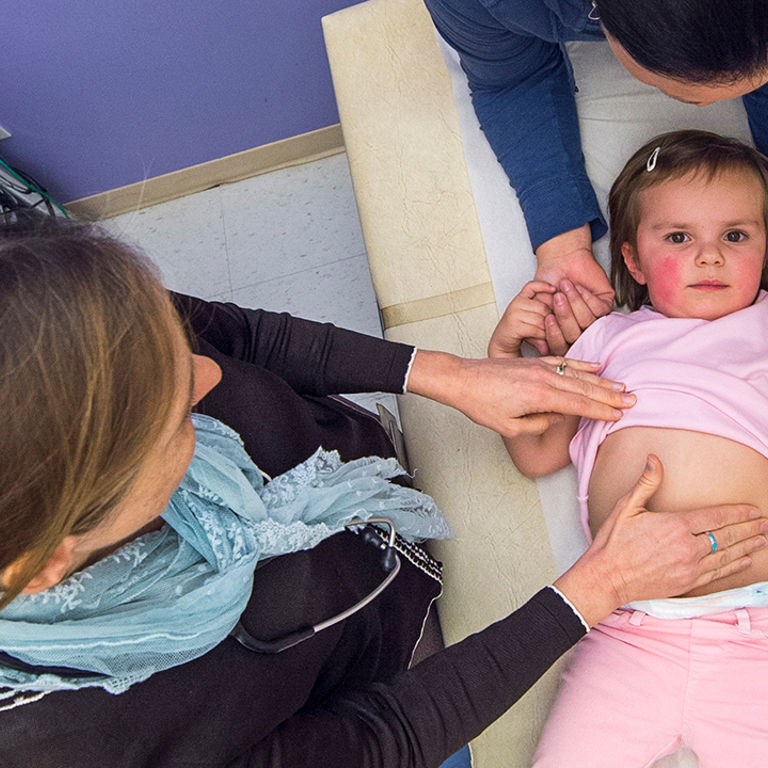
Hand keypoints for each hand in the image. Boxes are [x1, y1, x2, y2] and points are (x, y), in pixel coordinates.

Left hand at [406, 350, 634, 438]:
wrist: (462, 379)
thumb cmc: (481, 405)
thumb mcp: (510, 426)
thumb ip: (539, 424)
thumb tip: (560, 417)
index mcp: (540, 397)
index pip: (579, 405)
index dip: (602, 411)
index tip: (620, 415)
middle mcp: (544, 378)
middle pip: (585, 388)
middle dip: (610, 396)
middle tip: (633, 400)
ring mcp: (539, 367)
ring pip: (577, 374)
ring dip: (601, 380)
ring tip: (622, 385)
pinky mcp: (533, 362)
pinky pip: (563, 362)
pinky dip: (581, 364)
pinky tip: (595, 366)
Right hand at [488, 280, 555, 357]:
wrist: (503, 342)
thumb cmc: (518, 330)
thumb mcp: (531, 318)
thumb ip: (542, 312)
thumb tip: (561, 311)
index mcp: (520, 299)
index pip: (531, 286)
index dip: (543, 286)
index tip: (554, 289)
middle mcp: (516, 304)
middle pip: (543, 307)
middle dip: (552, 319)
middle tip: (556, 328)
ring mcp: (514, 313)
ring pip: (541, 320)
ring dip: (548, 330)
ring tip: (550, 337)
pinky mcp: (513, 325)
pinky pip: (535, 329)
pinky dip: (542, 337)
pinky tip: (544, 341)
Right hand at [543, 281, 608, 356]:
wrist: (561, 259)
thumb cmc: (550, 281)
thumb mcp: (538, 306)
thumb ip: (539, 327)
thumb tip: (543, 349)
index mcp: (563, 333)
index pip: (561, 346)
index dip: (554, 335)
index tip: (548, 318)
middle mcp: (579, 328)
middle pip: (575, 336)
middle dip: (565, 316)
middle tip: (557, 298)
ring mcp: (594, 318)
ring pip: (588, 323)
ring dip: (575, 303)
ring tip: (566, 287)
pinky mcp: (605, 304)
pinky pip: (599, 309)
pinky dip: (587, 297)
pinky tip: (578, 286)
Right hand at [555, 455, 767, 625]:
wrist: (607, 577)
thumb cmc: (614, 542)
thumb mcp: (626, 507)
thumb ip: (646, 483)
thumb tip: (654, 459)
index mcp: (675, 526)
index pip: (715, 517)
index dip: (737, 513)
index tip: (752, 510)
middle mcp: (687, 547)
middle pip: (726, 536)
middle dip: (748, 529)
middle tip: (764, 523)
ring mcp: (690, 567)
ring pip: (727, 555)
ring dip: (747, 546)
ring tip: (762, 539)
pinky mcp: (688, 583)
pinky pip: (718, 573)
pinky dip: (734, 566)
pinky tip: (744, 560)